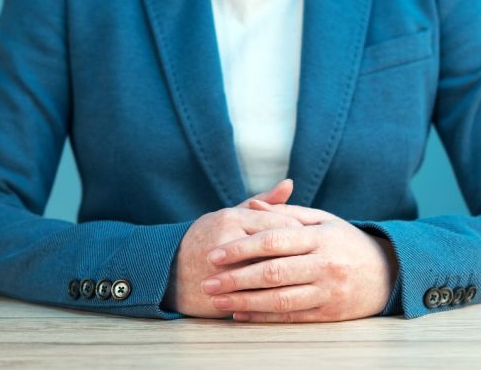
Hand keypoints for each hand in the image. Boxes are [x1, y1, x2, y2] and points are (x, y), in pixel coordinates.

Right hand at [162, 179, 300, 317]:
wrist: (167, 273)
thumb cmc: (203, 239)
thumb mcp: (230, 215)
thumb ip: (262, 201)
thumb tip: (290, 183)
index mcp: (231, 218)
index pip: (281, 224)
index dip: (302, 234)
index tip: (312, 241)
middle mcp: (228, 242)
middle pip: (280, 250)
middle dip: (300, 258)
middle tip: (311, 262)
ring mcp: (224, 271)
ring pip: (271, 275)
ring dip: (291, 279)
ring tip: (302, 279)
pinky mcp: (224, 295)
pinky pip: (259, 296)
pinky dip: (277, 297)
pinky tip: (288, 297)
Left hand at [200, 200, 397, 321]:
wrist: (389, 272)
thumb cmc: (346, 241)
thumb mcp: (323, 220)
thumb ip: (286, 212)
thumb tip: (250, 204)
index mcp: (320, 237)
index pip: (273, 241)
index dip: (241, 248)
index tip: (215, 254)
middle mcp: (324, 264)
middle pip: (272, 272)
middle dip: (236, 278)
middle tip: (207, 281)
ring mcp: (328, 291)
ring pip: (280, 299)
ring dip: (245, 302)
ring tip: (217, 302)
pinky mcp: (330, 314)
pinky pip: (291, 317)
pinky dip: (263, 317)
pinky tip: (240, 315)